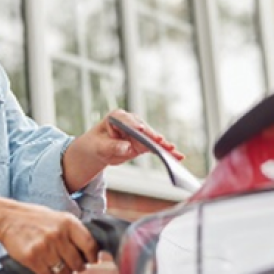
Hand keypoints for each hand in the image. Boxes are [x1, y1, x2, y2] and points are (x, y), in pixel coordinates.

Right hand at [0, 202, 97, 273]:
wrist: (8, 219)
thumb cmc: (36, 218)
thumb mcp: (59, 217)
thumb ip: (73, 230)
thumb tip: (90, 249)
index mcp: (68, 222)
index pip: (89, 244)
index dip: (93, 256)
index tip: (93, 261)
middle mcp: (58, 234)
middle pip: (77, 262)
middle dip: (79, 268)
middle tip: (77, 268)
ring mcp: (44, 247)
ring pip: (64, 271)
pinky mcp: (31, 258)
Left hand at [62, 109, 185, 191]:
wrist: (98, 149)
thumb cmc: (96, 145)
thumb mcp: (100, 147)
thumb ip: (112, 147)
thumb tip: (126, 147)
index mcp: (117, 117)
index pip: (128, 121)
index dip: (135, 125)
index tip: (140, 129)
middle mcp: (132, 122)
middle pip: (144, 130)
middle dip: (153, 137)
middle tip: (162, 143)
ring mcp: (140, 132)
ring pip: (153, 139)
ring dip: (164, 146)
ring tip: (174, 153)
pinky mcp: (144, 142)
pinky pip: (156, 147)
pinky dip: (165, 152)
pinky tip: (176, 156)